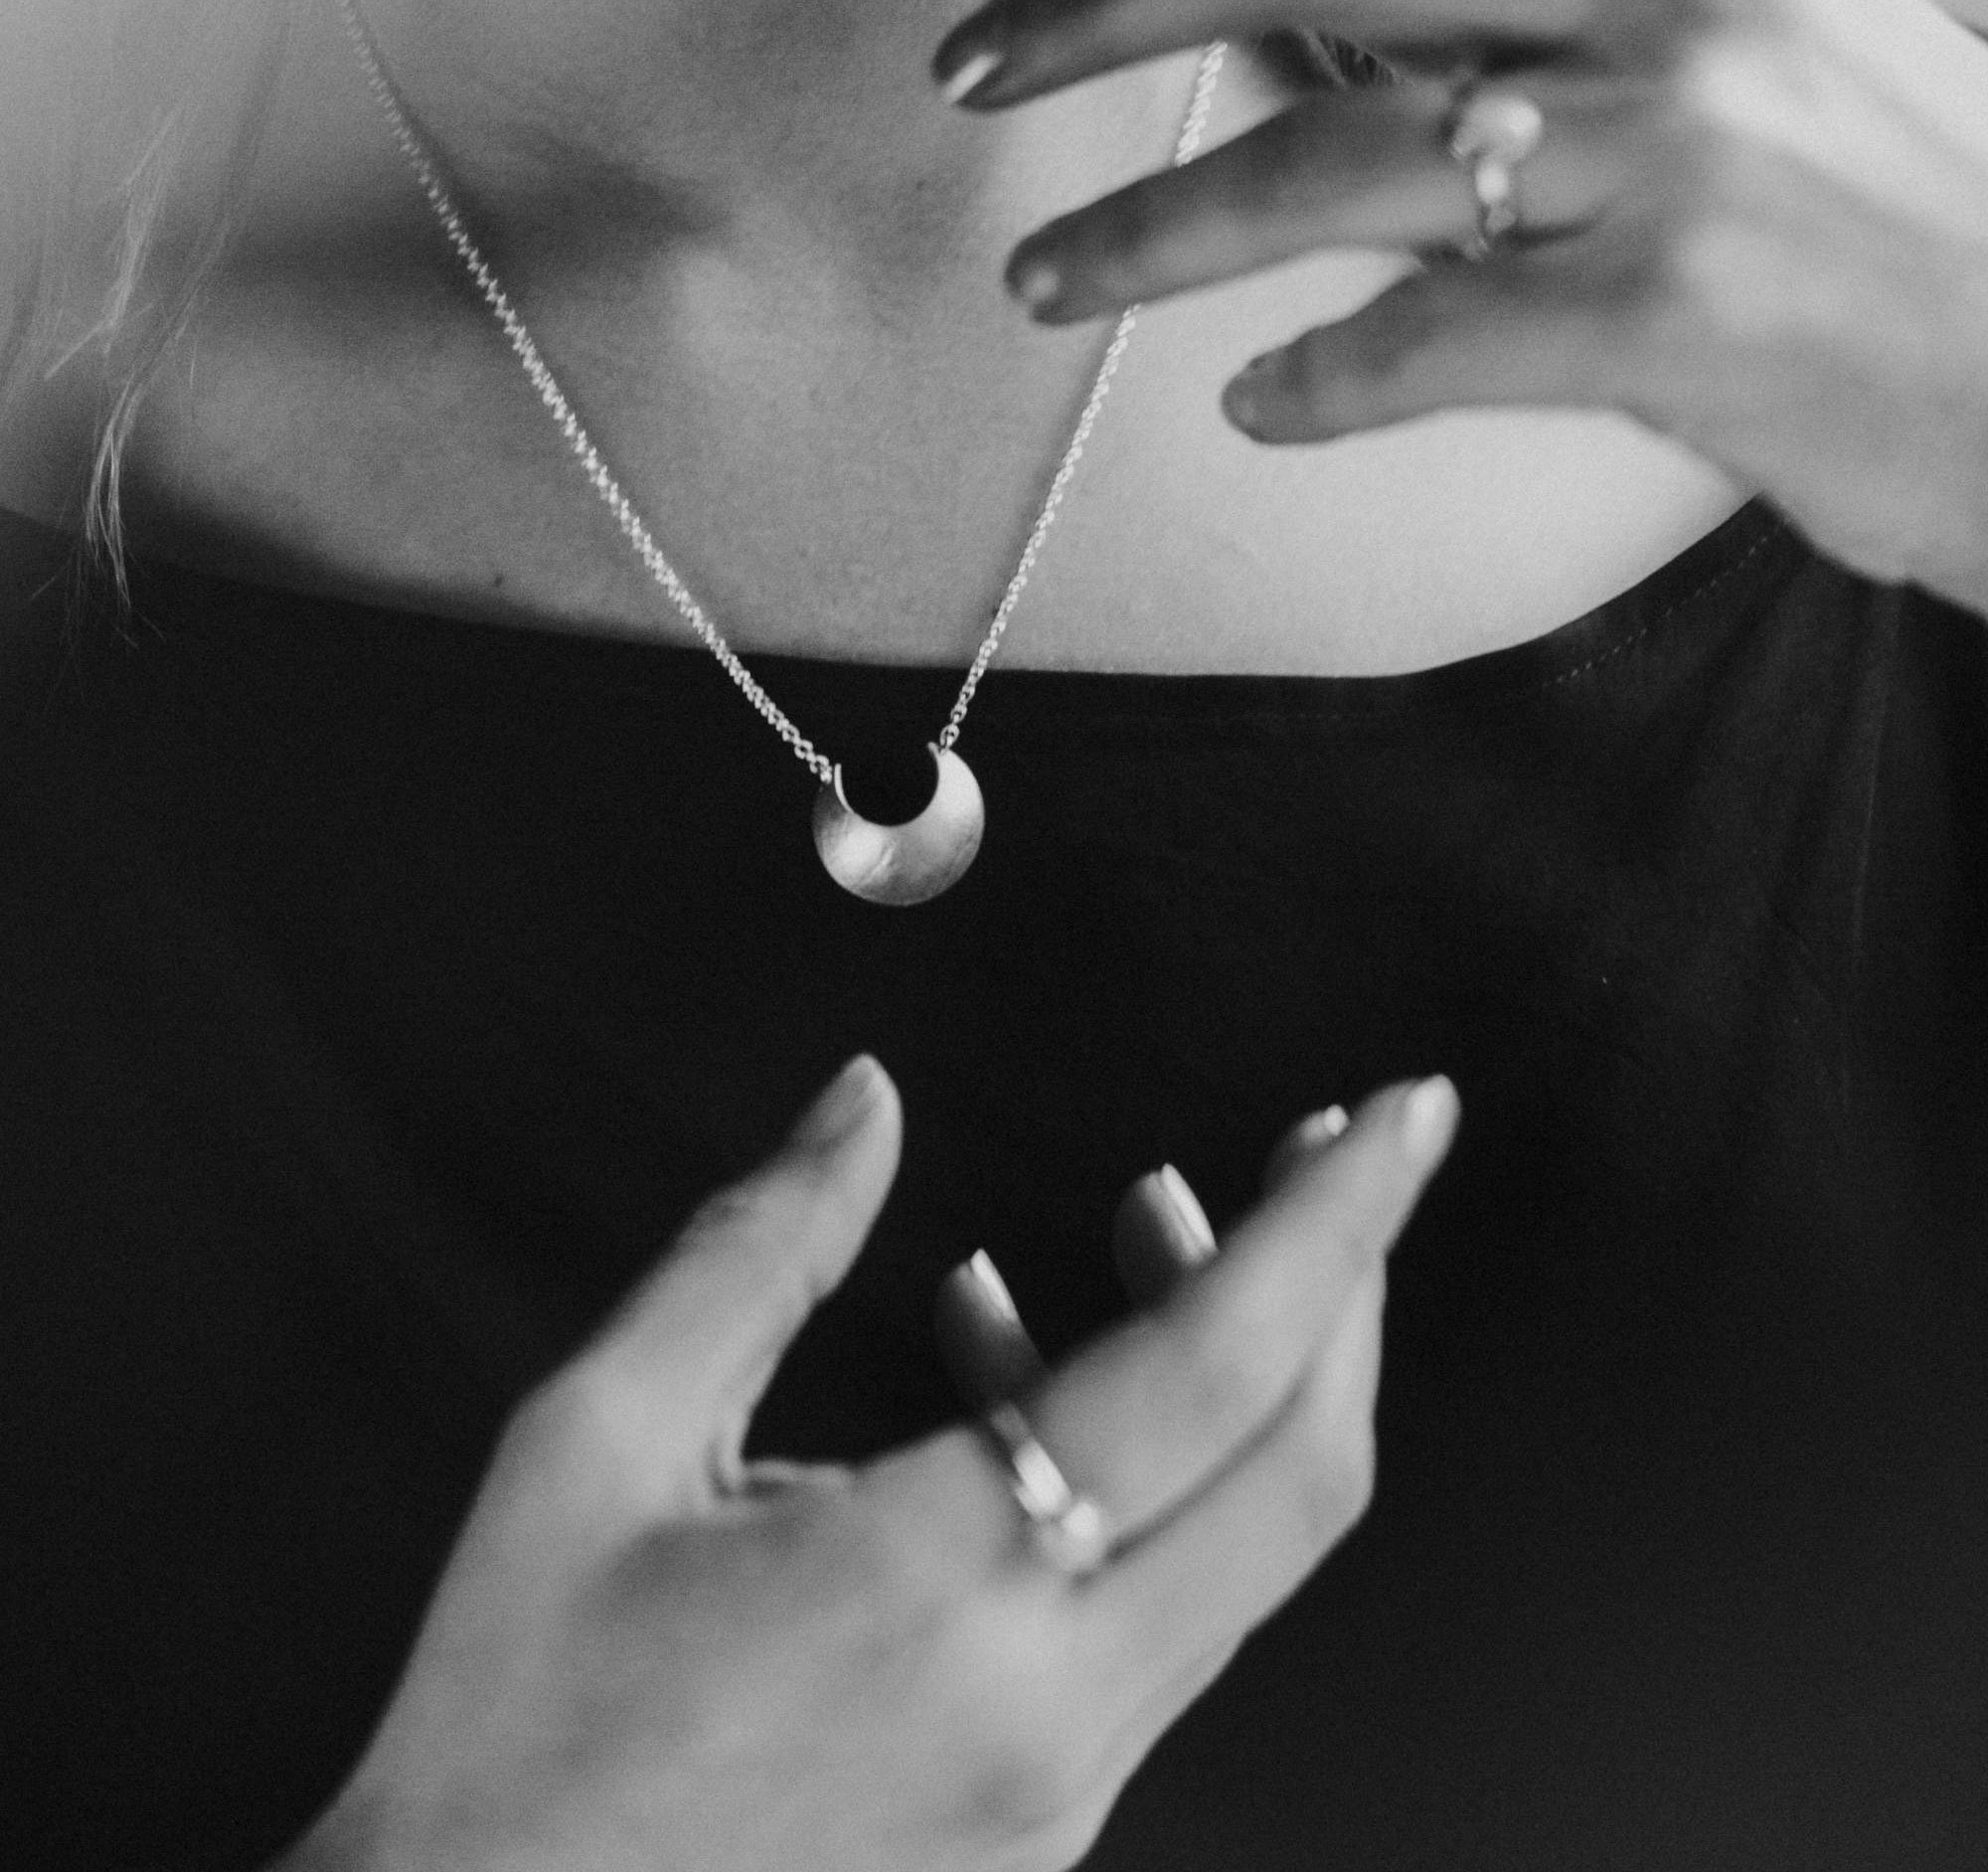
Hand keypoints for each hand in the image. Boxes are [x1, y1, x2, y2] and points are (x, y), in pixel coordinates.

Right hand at [291, 1059, 1455, 1871]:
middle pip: (1299, 1472)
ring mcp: (1064, 1792)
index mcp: (938, 1589)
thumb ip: (756, 1252)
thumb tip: (865, 1103)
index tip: (1407, 1114)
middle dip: (1340, 1284)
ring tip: (1152, 1219)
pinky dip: (1144, 1476)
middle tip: (1319, 1151)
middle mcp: (1048, 1708)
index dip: (1335, 1220)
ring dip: (1233, 1369)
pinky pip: (1158, 1619)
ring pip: (1241, 1549)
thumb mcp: (592, 1446)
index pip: (1217, 1370)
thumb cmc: (515, 1732)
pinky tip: (1019, 1378)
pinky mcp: (1045, 1830)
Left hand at [936, 0, 1987, 615]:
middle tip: (961, 66)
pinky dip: (1312, 382)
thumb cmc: (1876, 199)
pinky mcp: (1683, 309)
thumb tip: (1294, 23)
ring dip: (1145, 228)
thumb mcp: (1731, 26)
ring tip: (1039, 284)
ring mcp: (1679, 141)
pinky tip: (1257, 404)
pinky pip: (1428, 340)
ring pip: (1333, 157)